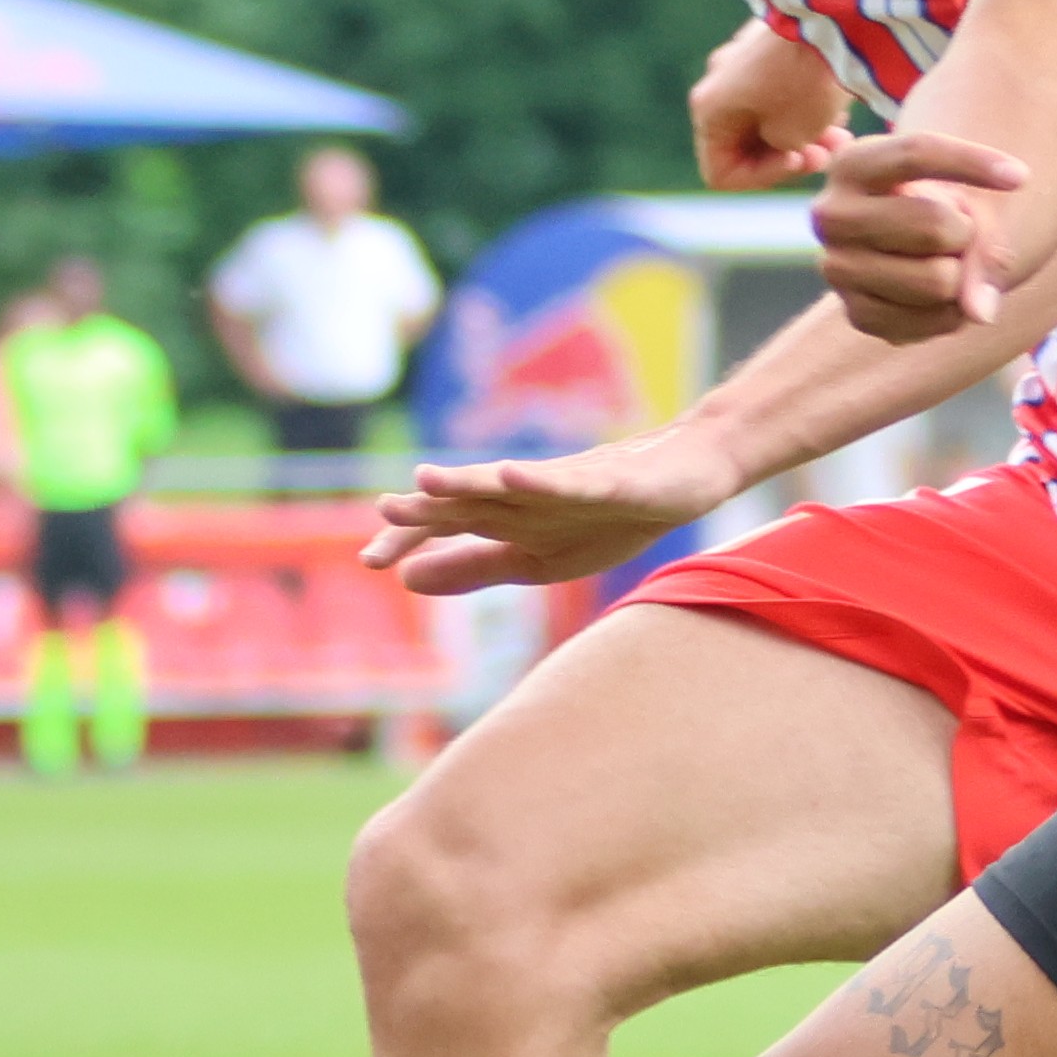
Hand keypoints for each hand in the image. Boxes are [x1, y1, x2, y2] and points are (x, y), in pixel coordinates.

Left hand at [361, 433, 745, 596]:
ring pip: (510, 483)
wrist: (687, 476)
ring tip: (428, 477)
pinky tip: (511, 475)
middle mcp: (528, 493)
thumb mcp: (537, 558)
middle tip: (384, 511)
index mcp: (510, 516)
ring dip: (469, 480)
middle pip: (470, 501)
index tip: (370, 561)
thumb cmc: (609, 514)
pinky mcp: (610, 478)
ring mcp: (568, 482)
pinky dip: (540, 480)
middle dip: (430, 508)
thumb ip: (474, 567)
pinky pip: (570, 481)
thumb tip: (405, 580)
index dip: (412, 537)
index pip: (450, 524)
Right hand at [690, 21, 851, 188]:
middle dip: (789, 155)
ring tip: (841, 136)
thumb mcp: (792, 137)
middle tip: (827, 154)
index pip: (722, 172)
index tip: (798, 162)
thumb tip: (786, 141)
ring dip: (802, 135)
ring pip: (766, 117)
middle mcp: (717, 84)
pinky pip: (777, 92)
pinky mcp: (766, 48)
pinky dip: (803, 107)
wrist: (830, 15)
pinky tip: (837, 110)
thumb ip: (780, 154)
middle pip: (746, 144)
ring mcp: (740, 63)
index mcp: (709, 110)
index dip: (762, 178)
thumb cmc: (806, 82)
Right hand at [815, 130, 1027, 342]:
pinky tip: (941, 296)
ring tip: (942, 260)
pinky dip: (952, 313)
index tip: (1022, 177)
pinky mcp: (856, 314)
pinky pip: (930, 322)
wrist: (910, 246)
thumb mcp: (965, 201)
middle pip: (933, 225)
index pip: (916, 153)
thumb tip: (978, 313)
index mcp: (851, 165)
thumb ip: (985, 246)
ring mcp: (837, 268)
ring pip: (936, 281)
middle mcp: (831, 215)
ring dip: (960, 277)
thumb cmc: (938, 207)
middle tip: (959, 231)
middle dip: (966, 234)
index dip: (974, 164)